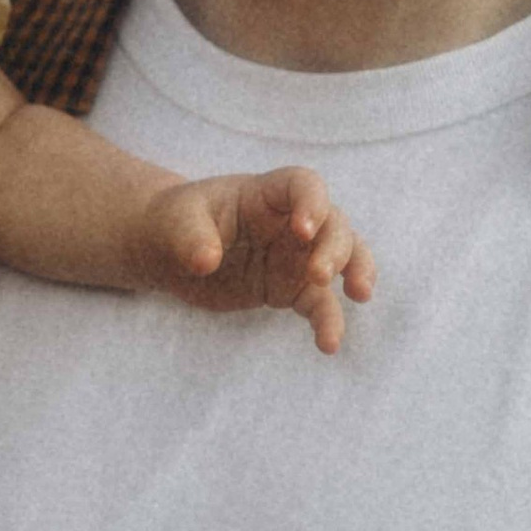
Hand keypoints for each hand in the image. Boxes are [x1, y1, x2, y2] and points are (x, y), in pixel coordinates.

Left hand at [144, 167, 373, 353]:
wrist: (172, 251)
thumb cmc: (177, 223)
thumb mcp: (176, 223)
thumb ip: (191, 237)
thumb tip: (206, 261)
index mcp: (266, 194)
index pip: (303, 185)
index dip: (311, 203)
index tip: (303, 230)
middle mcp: (290, 221)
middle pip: (333, 224)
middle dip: (335, 248)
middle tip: (320, 275)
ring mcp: (296, 255)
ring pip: (344, 257)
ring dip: (357, 272)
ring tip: (358, 295)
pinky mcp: (291, 288)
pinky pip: (319, 304)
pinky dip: (328, 321)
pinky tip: (328, 344)